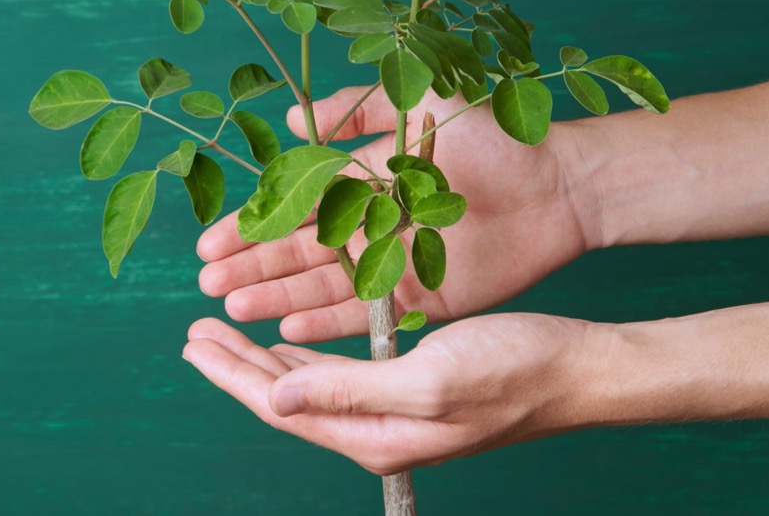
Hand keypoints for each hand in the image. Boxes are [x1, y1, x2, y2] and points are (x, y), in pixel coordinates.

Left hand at [182, 313, 598, 474]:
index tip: (192, 343)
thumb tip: (278, 403)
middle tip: (193, 333)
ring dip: (262, 360)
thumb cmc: (511, 372)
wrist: (575, 370)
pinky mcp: (407, 390)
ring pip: (306, 387)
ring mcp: (391, 412)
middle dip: (235, 365)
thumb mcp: (426, 380)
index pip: (280, 407)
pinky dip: (302, 357)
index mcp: (372, 435)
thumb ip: (349, 393)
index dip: (232, 374)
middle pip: (284, 399)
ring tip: (224, 335)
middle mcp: (374, 430)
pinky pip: (337, 378)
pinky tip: (287, 345)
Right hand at [198, 85, 597, 341]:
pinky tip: (287, 328)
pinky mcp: (421, 297)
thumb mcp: (409, 104)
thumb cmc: (487, 135)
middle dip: (250, 267)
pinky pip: (366, 314)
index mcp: (358, 183)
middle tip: (207, 283)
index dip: (249, 226)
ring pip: (320, 286)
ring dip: (276, 297)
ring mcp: (391, 264)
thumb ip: (351, 112)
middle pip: (295, 253)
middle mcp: (367, 226)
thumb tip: (292, 122)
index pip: (289, 209)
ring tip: (234, 307)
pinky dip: (327, 323)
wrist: (557, 180)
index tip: (209, 243)